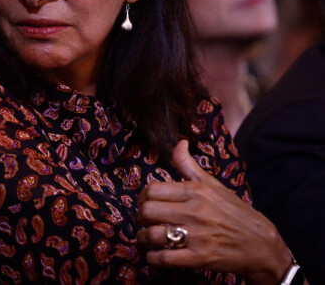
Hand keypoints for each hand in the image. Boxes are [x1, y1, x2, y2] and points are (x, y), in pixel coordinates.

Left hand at [136, 140, 291, 284]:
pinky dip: (153, 258)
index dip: (142, 197)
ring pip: (153, 235)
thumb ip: (189, 164)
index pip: (153, 190)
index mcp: (195, 191)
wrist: (261, 244)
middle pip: (148, 211)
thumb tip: (180, 142)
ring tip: (145, 238)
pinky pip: (166, 258)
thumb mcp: (212, 184)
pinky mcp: (200, 258)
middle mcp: (194, 211)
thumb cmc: (234, 211)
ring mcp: (197, 236)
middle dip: (139, 217)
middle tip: (143, 221)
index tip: (144, 203)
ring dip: (142, 238)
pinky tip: (153, 255)